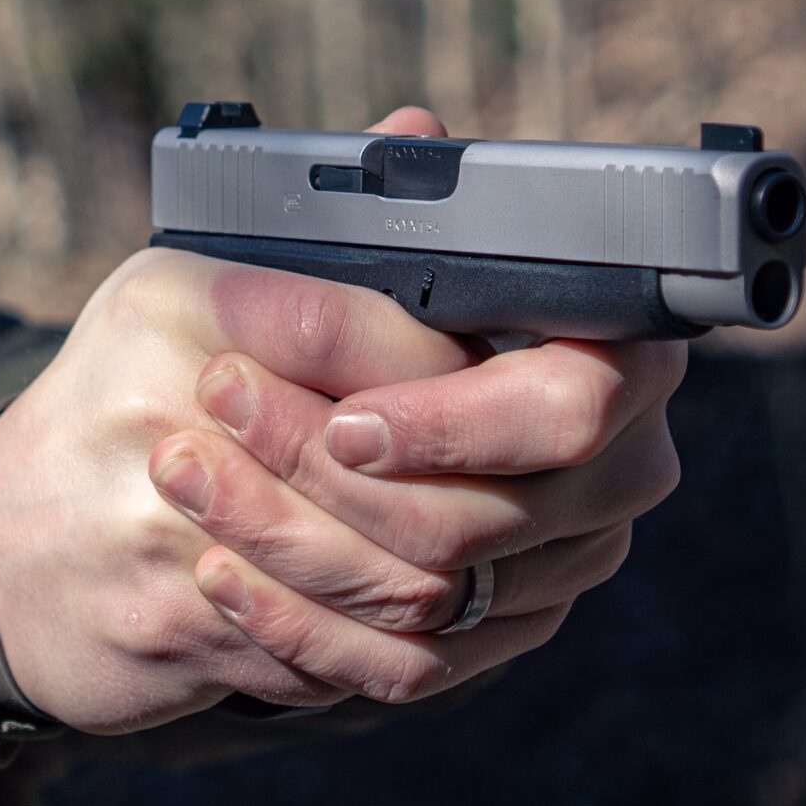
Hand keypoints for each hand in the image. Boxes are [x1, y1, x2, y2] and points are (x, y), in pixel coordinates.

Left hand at [151, 108, 685, 704]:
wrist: (348, 429)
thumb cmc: (363, 317)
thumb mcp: (365, 252)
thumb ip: (398, 218)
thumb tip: (411, 139)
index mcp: (618, 360)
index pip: (569, 405)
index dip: (457, 423)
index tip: (346, 420)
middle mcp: (616, 476)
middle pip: (480, 514)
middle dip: (327, 472)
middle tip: (219, 408)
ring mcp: (564, 569)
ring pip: (431, 592)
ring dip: (289, 535)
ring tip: (186, 469)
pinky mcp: (499, 640)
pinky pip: (405, 665)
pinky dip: (297, 622)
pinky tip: (218, 570)